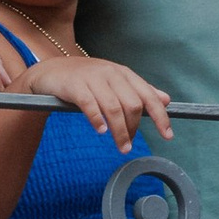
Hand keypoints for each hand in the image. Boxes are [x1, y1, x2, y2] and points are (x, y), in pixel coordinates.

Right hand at [20, 53, 172, 151]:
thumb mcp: (115, 81)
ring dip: (120, 132)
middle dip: (134, 128)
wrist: (51, 71)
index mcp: (124, 74)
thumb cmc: (86, 79)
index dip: (160, 116)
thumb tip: (166, 99)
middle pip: (132, 104)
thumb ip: (139, 91)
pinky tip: (101, 131)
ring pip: (114, 108)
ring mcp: (93, 78)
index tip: (167, 135)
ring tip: (122, 147)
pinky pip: (90, 105)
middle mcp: (111, 74)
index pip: (148, 96)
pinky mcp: (75, 85)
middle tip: (128, 145)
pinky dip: (98, 120)